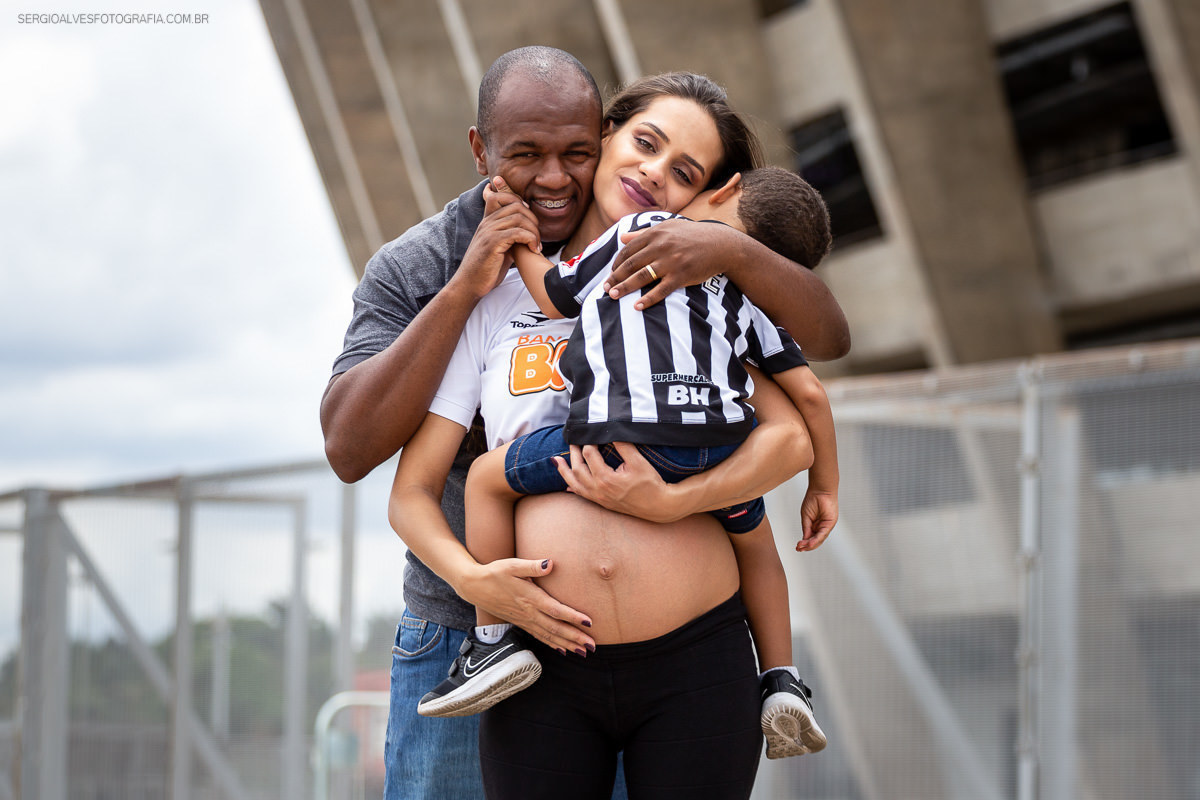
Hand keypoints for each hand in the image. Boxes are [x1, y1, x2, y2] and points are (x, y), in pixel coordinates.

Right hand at [454, 178, 540, 299]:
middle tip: (537, 237)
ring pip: (519, 217)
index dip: (520, 203)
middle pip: (516, 205)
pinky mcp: (492, 243)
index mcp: (488, 222)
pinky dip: (530, 239)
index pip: (502, 196)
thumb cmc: (486, 269)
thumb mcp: (500, 248)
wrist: (470, 284)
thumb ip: (510, 237)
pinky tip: (533, 250)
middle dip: (533, 219)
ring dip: (534, 231)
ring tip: (536, 245)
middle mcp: (487, 223)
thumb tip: (528, 234)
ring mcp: (488, 231)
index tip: (530, 221)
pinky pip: (518, 232)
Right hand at [457, 557, 595, 653]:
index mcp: (530, 598)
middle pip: (555, 628)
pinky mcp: (520, 622)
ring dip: (567, 644)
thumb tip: (550, 563)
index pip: (555, 610)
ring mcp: (524, 620)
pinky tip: (563, 650)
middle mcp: (528, 612)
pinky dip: (552, 644)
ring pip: (548, 635)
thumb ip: (532, 565)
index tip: (589, 622)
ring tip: (583, 652)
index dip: (573, 617)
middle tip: (592, 646)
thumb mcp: (512, 564)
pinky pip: (539, 636)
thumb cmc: (494, 572)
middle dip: (575, 637)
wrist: (474, 586)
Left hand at [553, 443, 682, 522]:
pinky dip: (572, 487)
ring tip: (556, 460)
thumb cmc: (650, 483)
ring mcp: (598, 498)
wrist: (659, 506)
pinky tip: (566, 484)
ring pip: (575, 483)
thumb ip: (623, 445)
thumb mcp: (638, 461)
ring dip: (565, 471)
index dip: (588, 442)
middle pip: (578, 468)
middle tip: (573, 440)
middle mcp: (598, 490)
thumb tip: (610, 432)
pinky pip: (582, 495)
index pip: (589, 455)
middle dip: (574, 452)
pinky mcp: (602, 503)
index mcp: (606, 479)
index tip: (591, 434)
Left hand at [602, 218, 740, 309]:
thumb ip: (643, 233)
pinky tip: (637, 306)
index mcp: (656, 234)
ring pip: (642, 277)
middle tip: (605, 288)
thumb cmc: (693, 236)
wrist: (721, 244)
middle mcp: (661, 246)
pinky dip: (647, 299)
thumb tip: (622, 238)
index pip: (628, 250)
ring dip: (625, 288)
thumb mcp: (668, 227)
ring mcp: (671, 261)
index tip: (610, 273)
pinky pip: (661, 290)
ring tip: (612, 296)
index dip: (616, 263)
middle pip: (631, 264)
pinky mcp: (682, 275)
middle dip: (615, 277)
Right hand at [796, 488, 837, 551]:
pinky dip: (816, 540)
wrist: (820, 490)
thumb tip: (804, 539)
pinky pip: (823, 534)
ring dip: (810, 545)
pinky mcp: (830, 524)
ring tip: (802, 547)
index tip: (797, 547)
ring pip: (819, 539)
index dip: (805, 543)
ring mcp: (826, 526)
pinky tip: (810, 543)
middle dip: (807, 546)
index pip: (811, 537)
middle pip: (815, 541)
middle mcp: (821, 526)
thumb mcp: (806, 517)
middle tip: (799, 549)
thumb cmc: (813, 500)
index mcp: (815, 525)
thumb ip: (806, 528)